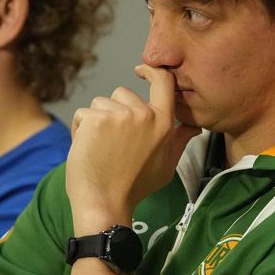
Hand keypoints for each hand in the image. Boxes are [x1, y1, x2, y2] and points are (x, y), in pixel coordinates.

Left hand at [67, 65, 200, 235]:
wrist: (105, 203)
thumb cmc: (135, 188)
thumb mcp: (166, 166)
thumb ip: (179, 141)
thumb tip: (193, 127)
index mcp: (163, 123)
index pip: (163, 83)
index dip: (152, 71)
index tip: (142, 70)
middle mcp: (143, 114)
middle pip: (122, 93)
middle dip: (114, 111)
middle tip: (114, 142)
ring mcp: (118, 115)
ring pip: (100, 103)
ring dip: (96, 121)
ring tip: (100, 148)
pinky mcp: (95, 120)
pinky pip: (83, 114)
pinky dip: (80, 130)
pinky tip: (87, 149)